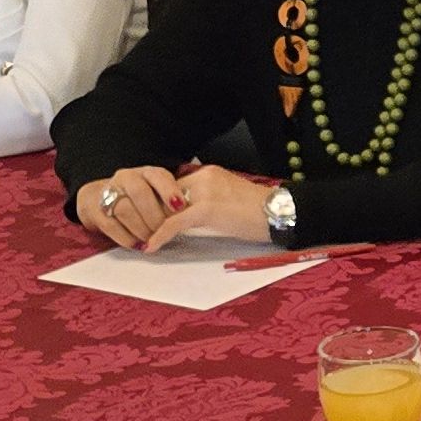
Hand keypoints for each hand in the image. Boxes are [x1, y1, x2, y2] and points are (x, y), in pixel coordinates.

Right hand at [78, 165, 186, 248]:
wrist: (99, 196)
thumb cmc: (140, 198)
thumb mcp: (158, 194)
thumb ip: (172, 202)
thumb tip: (190, 218)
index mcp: (147, 173)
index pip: (159, 176)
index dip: (170, 191)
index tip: (180, 208)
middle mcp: (127, 177)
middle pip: (140, 194)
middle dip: (154, 216)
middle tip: (164, 231)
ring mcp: (109, 191)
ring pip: (125, 210)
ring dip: (141, 229)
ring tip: (151, 241)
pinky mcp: (96, 209)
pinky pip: (111, 225)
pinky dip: (127, 238)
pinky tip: (137, 245)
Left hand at [143, 163, 276, 250]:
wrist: (280, 213)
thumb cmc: (260, 213)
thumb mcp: (228, 201)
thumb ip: (205, 203)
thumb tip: (185, 219)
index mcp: (209, 174)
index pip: (173, 187)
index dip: (160, 205)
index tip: (148, 219)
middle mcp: (204, 177)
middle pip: (165, 195)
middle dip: (151, 214)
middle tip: (140, 232)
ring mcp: (206, 191)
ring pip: (167, 208)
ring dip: (152, 225)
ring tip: (142, 241)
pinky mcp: (208, 208)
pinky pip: (175, 222)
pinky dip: (161, 234)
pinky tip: (151, 246)